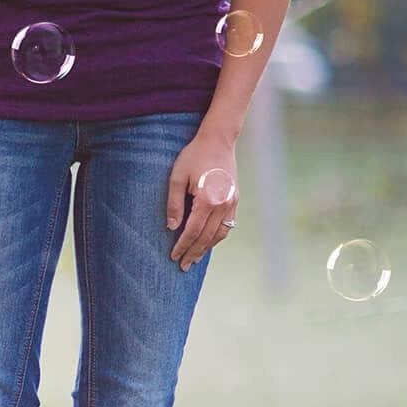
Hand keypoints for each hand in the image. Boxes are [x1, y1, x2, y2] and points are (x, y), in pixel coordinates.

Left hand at [165, 132, 238, 271]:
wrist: (218, 140)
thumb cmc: (194, 156)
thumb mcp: (177, 177)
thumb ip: (174, 204)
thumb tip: (171, 227)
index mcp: (208, 199)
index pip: (193, 231)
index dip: (183, 245)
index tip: (173, 256)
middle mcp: (224, 204)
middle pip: (207, 236)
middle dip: (194, 252)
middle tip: (182, 266)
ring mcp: (232, 202)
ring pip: (220, 233)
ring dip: (207, 248)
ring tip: (194, 259)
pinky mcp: (235, 199)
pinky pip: (227, 224)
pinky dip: (217, 237)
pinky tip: (208, 243)